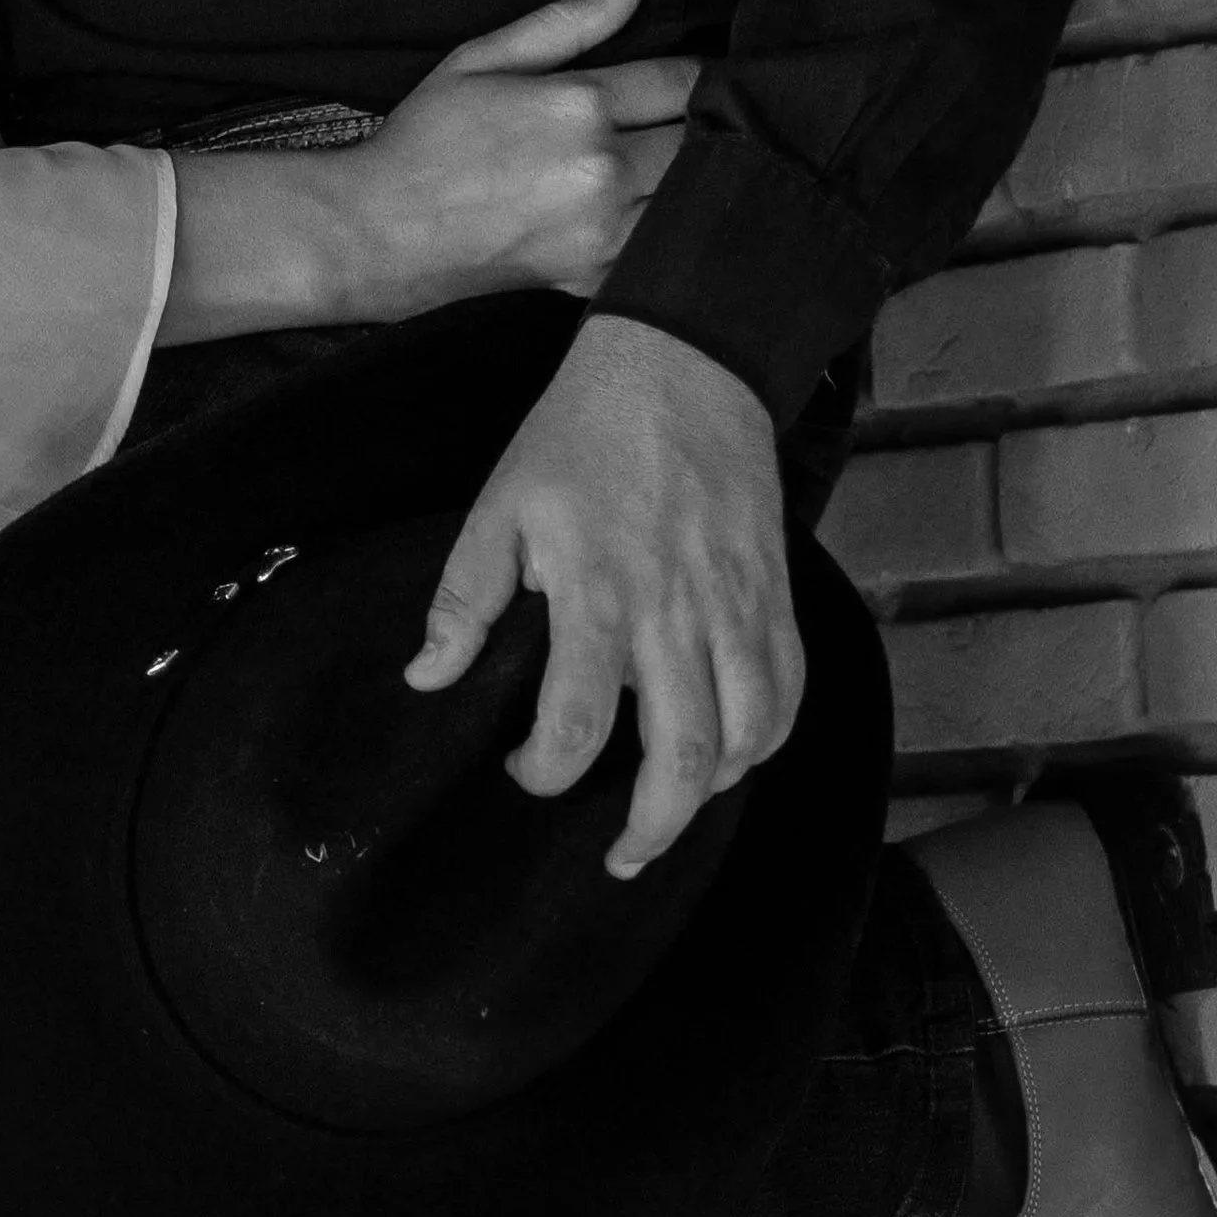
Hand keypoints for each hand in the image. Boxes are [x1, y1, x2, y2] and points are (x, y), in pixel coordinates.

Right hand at [351, 0, 693, 310]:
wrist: (379, 237)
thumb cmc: (424, 146)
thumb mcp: (483, 59)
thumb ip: (568, 22)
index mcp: (581, 106)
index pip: (682, 82)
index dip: (702, 73)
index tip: (702, 76)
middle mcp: (601, 172)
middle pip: (698, 143)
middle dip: (700, 127)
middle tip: (689, 122)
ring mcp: (600, 234)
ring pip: (685, 199)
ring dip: (688, 181)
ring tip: (669, 166)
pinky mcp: (590, 278)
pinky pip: (655, 251)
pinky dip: (661, 231)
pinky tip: (643, 213)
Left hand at [405, 310, 801, 872]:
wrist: (688, 358)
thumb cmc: (583, 435)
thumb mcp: (501, 506)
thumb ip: (464, 600)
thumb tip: (427, 679)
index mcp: (600, 595)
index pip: (578, 724)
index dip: (549, 772)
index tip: (527, 773)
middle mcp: (677, 612)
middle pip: (681, 756)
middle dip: (651, 827)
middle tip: (621, 857)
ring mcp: (737, 606)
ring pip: (748, 735)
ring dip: (711, 792)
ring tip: (673, 812)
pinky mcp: (776, 593)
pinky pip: (789, 691)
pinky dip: (766, 740)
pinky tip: (731, 757)